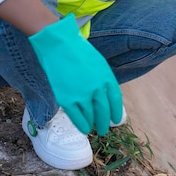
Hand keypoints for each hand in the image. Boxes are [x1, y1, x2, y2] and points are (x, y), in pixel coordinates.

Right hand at [28, 14, 122, 134]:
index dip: (116, 112)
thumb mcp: (98, 63)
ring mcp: (82, 95)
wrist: (58, 45)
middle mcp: (97, 88)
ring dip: (93, 125)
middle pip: (104, 111)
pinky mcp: (67, 100)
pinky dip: (82, 126)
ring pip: (91, 117)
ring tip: (92, 128)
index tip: (116, 120)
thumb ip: (102, 79)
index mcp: (107, 77)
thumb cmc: (77, 51)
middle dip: (104, 122)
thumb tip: (103, 96)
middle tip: (104, 129)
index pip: (115, 100)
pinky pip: (77, 118)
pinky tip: (84, 129)